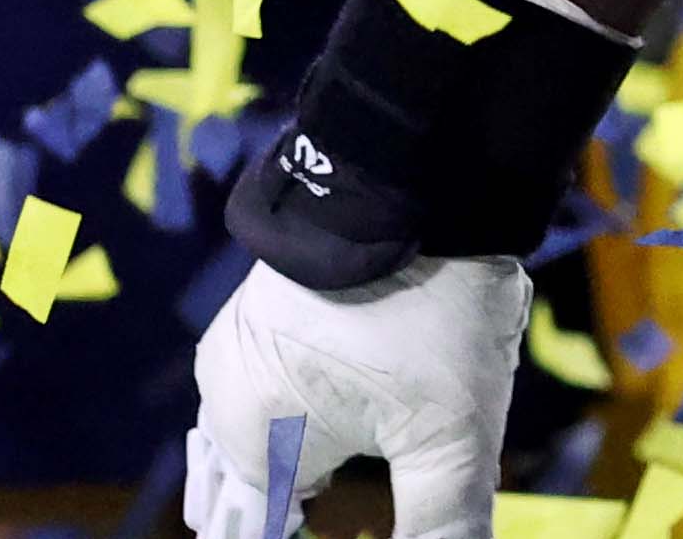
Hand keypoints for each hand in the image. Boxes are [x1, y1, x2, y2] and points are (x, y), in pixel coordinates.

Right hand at [186, 250, 529, 538]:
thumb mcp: (455, 430)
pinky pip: (250, 387)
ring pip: (235, 438)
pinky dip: (272, 421)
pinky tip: (300, 429)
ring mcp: (238, 344)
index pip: (248, 532)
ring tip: (288, 504)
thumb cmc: (429, 312)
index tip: (310, 528)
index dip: (275, 538)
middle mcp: (227, 397)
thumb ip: (445, 518)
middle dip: (261, 518)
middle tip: (298, 517)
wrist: (411, 179)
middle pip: (231, 493)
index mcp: (259, 443)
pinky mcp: (262, 305)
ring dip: (265, 474)